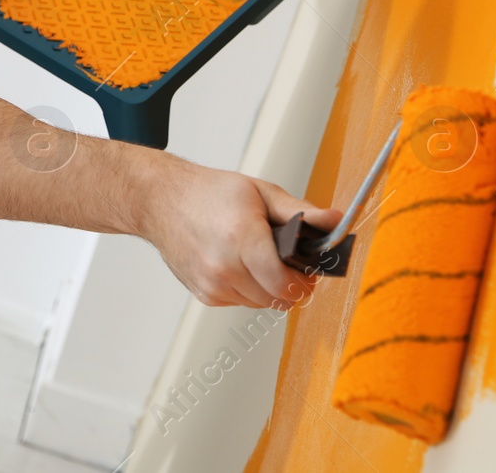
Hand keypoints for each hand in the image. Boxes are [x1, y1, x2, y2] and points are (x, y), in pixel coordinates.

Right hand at [136, 154, 342, 308]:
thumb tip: (335, 221)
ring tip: (260, 259)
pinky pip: (241, 301)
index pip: (286, 284)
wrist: (160, 202)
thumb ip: (301, 211)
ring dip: (269, 288)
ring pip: (261, 304)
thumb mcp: (260, 192)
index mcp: (242, 238)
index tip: (306, 270)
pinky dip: (248, 288)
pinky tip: (239, 264)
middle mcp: (224, 267)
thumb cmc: (209, 193)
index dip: (304, 281)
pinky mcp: (204, 295)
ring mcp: (212, 284)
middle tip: (287, 262)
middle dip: (290, 284)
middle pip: (278, 299)